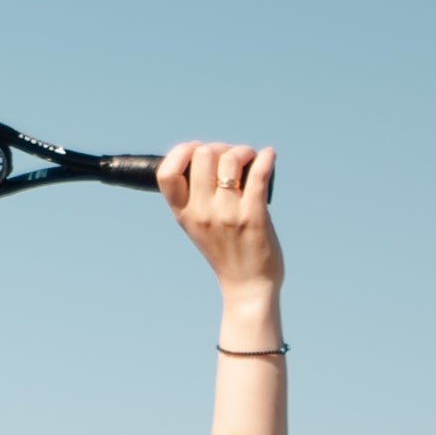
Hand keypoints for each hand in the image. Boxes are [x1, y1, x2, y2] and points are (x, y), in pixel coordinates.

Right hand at [156, 141, 282, 296]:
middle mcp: (202, 213)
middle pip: (202, 155)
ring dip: (243, 151)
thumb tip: (208, 152)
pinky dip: (266, 158)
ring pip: (230, 159)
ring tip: (251, 159)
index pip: (166, 173)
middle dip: (220, 147)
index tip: (197, 150)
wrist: (247, 286)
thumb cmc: (225, 251)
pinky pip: (259, 174)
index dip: (181, 151)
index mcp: (184, 214)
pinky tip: (269, 156)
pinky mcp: (254, 216)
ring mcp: (228, 214)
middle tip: (233, 158)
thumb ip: (195, 196)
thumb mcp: (197, 225)